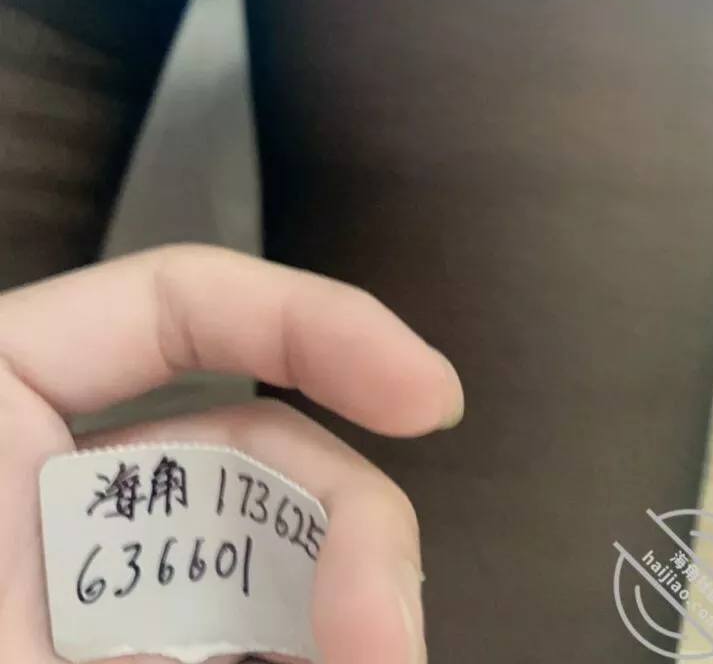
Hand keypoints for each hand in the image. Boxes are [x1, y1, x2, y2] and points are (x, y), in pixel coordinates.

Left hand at [0, 245, 463, 663]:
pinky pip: (242, 637)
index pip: (180, 304)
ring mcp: (106, 589)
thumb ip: (108, 600)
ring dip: (334, 615)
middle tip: (390, 642)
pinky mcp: (134, 645)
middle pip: (253, 452)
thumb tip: (288, 636)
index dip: (315, 323)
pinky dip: (292, 650)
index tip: (429, 398)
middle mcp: (62, 487)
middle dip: (347, 528)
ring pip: (264, 565)